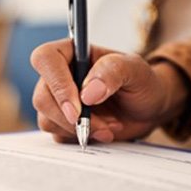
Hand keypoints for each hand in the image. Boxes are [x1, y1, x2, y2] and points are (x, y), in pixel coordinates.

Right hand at [31, 39, 187, 142]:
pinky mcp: (63, 122)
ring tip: (109, 125)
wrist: (149, 107)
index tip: (78, 107)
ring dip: (80, 129)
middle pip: (42, 97)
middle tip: (102, 124)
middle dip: (71, 118)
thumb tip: (87, 93)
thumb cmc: (141, 82)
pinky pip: (58, 135)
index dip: (57, 84)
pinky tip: (103, 131)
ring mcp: (59, 100)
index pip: (46, 59)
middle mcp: (61, 75)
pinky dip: (82, 138)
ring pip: (47, 120)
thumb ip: (113, 71)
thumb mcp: (135, 70)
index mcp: (72, 52)